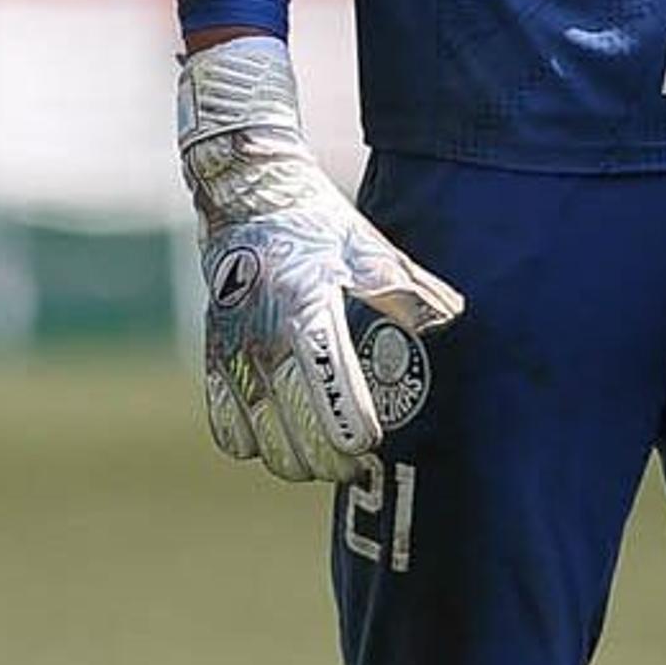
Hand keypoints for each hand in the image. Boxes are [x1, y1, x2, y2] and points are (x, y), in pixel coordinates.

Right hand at [177, 36, 463, 481]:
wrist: (248, 199)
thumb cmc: (323, 228)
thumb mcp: (373, 251)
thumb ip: (411, 292)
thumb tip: (452, 321)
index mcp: (308, 312)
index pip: (329, 392)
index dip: (351, 431)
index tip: (372, 442)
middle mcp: (263, 339)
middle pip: (291, 434)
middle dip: (326, 461)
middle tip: (355, 464)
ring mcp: (232, 352)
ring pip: (256, 441)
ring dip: (290, 461)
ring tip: (321, 456)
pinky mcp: (212, 356)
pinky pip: (223, 425)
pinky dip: (251, 444)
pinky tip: (279, 438)